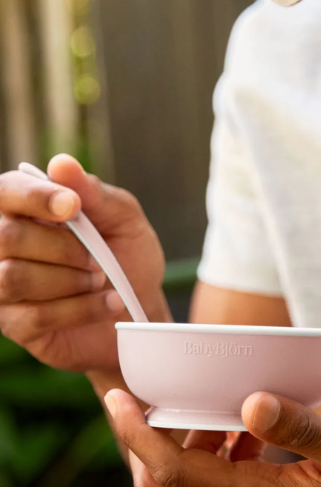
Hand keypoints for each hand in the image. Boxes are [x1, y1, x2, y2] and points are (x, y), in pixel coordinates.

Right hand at [0, 154, 169, 372]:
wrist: (140, 309)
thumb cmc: (128, 257)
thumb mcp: (125, 219)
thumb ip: (95, 193)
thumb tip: (61, 163)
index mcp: (28, 207)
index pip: (6, 192)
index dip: (36, 197)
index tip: (73, 206)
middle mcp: (5, 243)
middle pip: (7, 237)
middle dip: (64, 248)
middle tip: (99, 259)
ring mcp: (3, 285)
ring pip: (13, 278)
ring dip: (71, 280)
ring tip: (101, 280)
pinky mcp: (14, 323)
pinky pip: (34, 316)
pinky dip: (81, 309)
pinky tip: (107, 303)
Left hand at [106, 389, 320, 486]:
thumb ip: (302, 428)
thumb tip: (250, 402)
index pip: (176, 474)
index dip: (140, 436)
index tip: (118, 400)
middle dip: (142, 445)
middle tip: (137, 399)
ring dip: (182, 449)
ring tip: (201, 406)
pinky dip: (215, 457)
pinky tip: (245, 428)